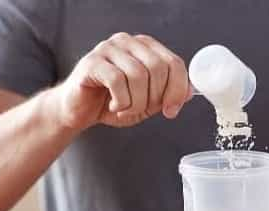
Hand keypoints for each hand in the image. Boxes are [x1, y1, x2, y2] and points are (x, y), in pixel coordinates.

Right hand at [54, 32, 191, 129]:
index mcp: (145, 48)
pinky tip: (114, 106)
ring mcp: (109, 49)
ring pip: (138, 75)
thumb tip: (190, 92)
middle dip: (155, 97)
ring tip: (126, 110)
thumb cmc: (111, 104)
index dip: (178, 89)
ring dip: (136, 103)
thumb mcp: (146, 103)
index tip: (171, 110)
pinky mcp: (92, 62)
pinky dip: (121, 101)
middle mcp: (128, 42)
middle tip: (142, 110)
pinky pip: (117, 81)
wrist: (78, 111)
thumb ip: (167, 95)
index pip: (174, 63)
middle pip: (158, 67)